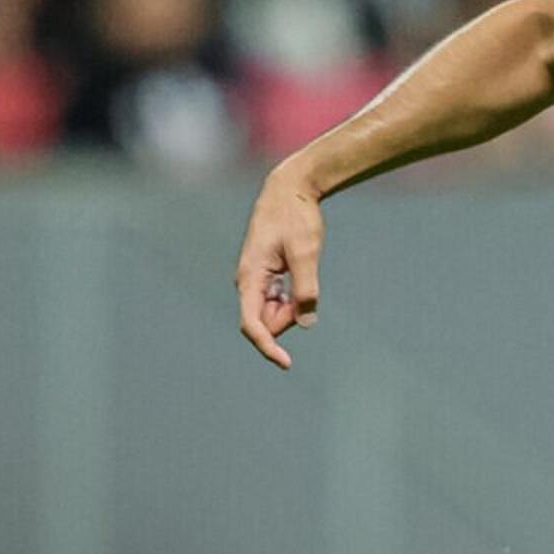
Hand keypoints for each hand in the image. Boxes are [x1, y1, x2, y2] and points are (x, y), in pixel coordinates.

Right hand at [235, 166, 323, 368]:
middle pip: (266, 321)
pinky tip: (298, 271)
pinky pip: (277, 300)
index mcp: (249, 277)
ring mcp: (255, 279)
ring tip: (302, 271)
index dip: (268, 347)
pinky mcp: (264, 275)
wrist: (291, 189)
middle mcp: (247, 281)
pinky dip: (291, 296)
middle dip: (288, 318)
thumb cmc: (296, 217)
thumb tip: (305, 323)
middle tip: (306, 287)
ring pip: (273, 312)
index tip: (287, 363)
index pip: (252, 324)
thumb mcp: (305, 252)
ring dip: (291, 306)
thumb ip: (305, 289)